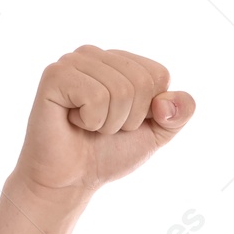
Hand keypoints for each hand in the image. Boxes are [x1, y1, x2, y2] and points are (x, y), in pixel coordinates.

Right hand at [12, 45, 193, 202]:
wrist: (73, 178)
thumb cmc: (109, 153)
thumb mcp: (155, 134)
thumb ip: (178, 114)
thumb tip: (173, 99)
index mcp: (121, 62)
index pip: (159, 74)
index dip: (150, 110)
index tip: (126, 122)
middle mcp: (97, 54)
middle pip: (141, 82)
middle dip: (130, 119)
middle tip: (104, 127)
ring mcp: (73, 61)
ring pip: (120, 90)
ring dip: (109, 123)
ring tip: (88, 125)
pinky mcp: (55, 75)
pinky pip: (95, 97)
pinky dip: (91, 121)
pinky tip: (73, 121)